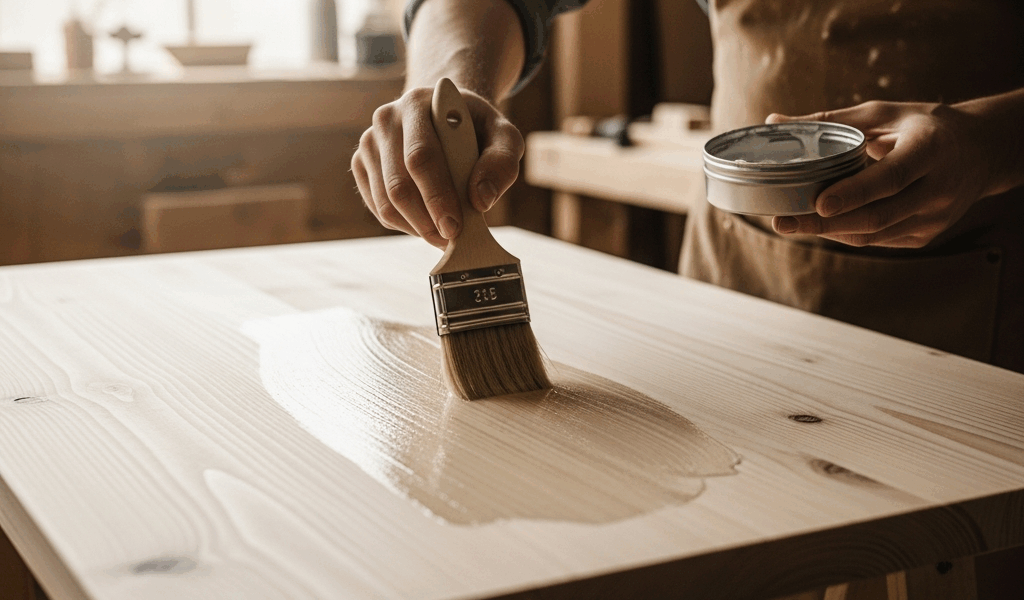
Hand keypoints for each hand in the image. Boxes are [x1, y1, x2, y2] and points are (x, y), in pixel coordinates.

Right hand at [351, 86, 524, 248]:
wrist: (447, 117)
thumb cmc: (478, 129)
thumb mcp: (504, 136)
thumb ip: (501, 162)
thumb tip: (481, 200)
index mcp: (418, 103)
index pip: (420, 156)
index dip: (437, 196)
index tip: (454, 227)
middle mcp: (386, 119)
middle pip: (398, 184)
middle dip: (426, 221)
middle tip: (450, 240)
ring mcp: (369, 142)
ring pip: (385, 202)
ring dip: (415, 227)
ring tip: (443, 235)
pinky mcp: (363, 164)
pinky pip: (378, 207)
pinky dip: (404, 225)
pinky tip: (427, 223)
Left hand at [765, 100, 1003, 247]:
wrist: (980, 152)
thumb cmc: (922, 126)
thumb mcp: (884, 114)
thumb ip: (831, 121)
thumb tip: (774, 121)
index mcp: (931, 149)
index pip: (891, 178)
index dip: (854, 193)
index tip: (818, 203)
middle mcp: (938, 189)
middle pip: (877, 216)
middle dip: (824, 224)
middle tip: (782, 222)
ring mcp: (935, 218)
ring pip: (874, 234)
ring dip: (829, 232)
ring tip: (791, 224)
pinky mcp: (926, 236)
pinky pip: (879, 241)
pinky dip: (846, 234)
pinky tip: (821, 226)